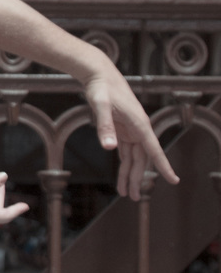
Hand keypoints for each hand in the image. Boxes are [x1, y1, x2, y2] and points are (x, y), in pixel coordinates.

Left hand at [79, 61, 177, 199]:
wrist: (98, 75)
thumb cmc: (101, 88)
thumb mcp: (100, 105)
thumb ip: (104, 126)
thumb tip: (109, 148)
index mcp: (139, 124)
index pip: (154, 150)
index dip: (163, 166)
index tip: (173, 180)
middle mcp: (138, 128)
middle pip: (141, 159)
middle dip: (137, 178)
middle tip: (133, 197)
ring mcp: (130, 129)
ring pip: (133, 158)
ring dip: (129, 174)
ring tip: (125, 193)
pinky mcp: (122, 129)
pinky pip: (125, 151)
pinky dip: (124, 164)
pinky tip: (122, 176)